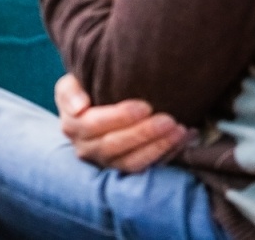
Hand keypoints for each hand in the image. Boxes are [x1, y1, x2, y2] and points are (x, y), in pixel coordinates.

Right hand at [55, 73, 188, 172]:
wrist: (86, 111)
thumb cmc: (83, 91)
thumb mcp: (70, 84)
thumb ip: (70, 91)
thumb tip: (80, 106)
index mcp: (73, 126)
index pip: (95, 124)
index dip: (120, 117)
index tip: (145, 106)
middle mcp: (87, 149)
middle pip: (116, 145)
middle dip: (144, 133)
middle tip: (169, 119)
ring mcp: (106, 162)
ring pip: (133, 161)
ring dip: (158, 147)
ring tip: (180, 130)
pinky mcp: (124, 169)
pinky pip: (146, 167)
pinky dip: (167, 154)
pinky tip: (184, 138)